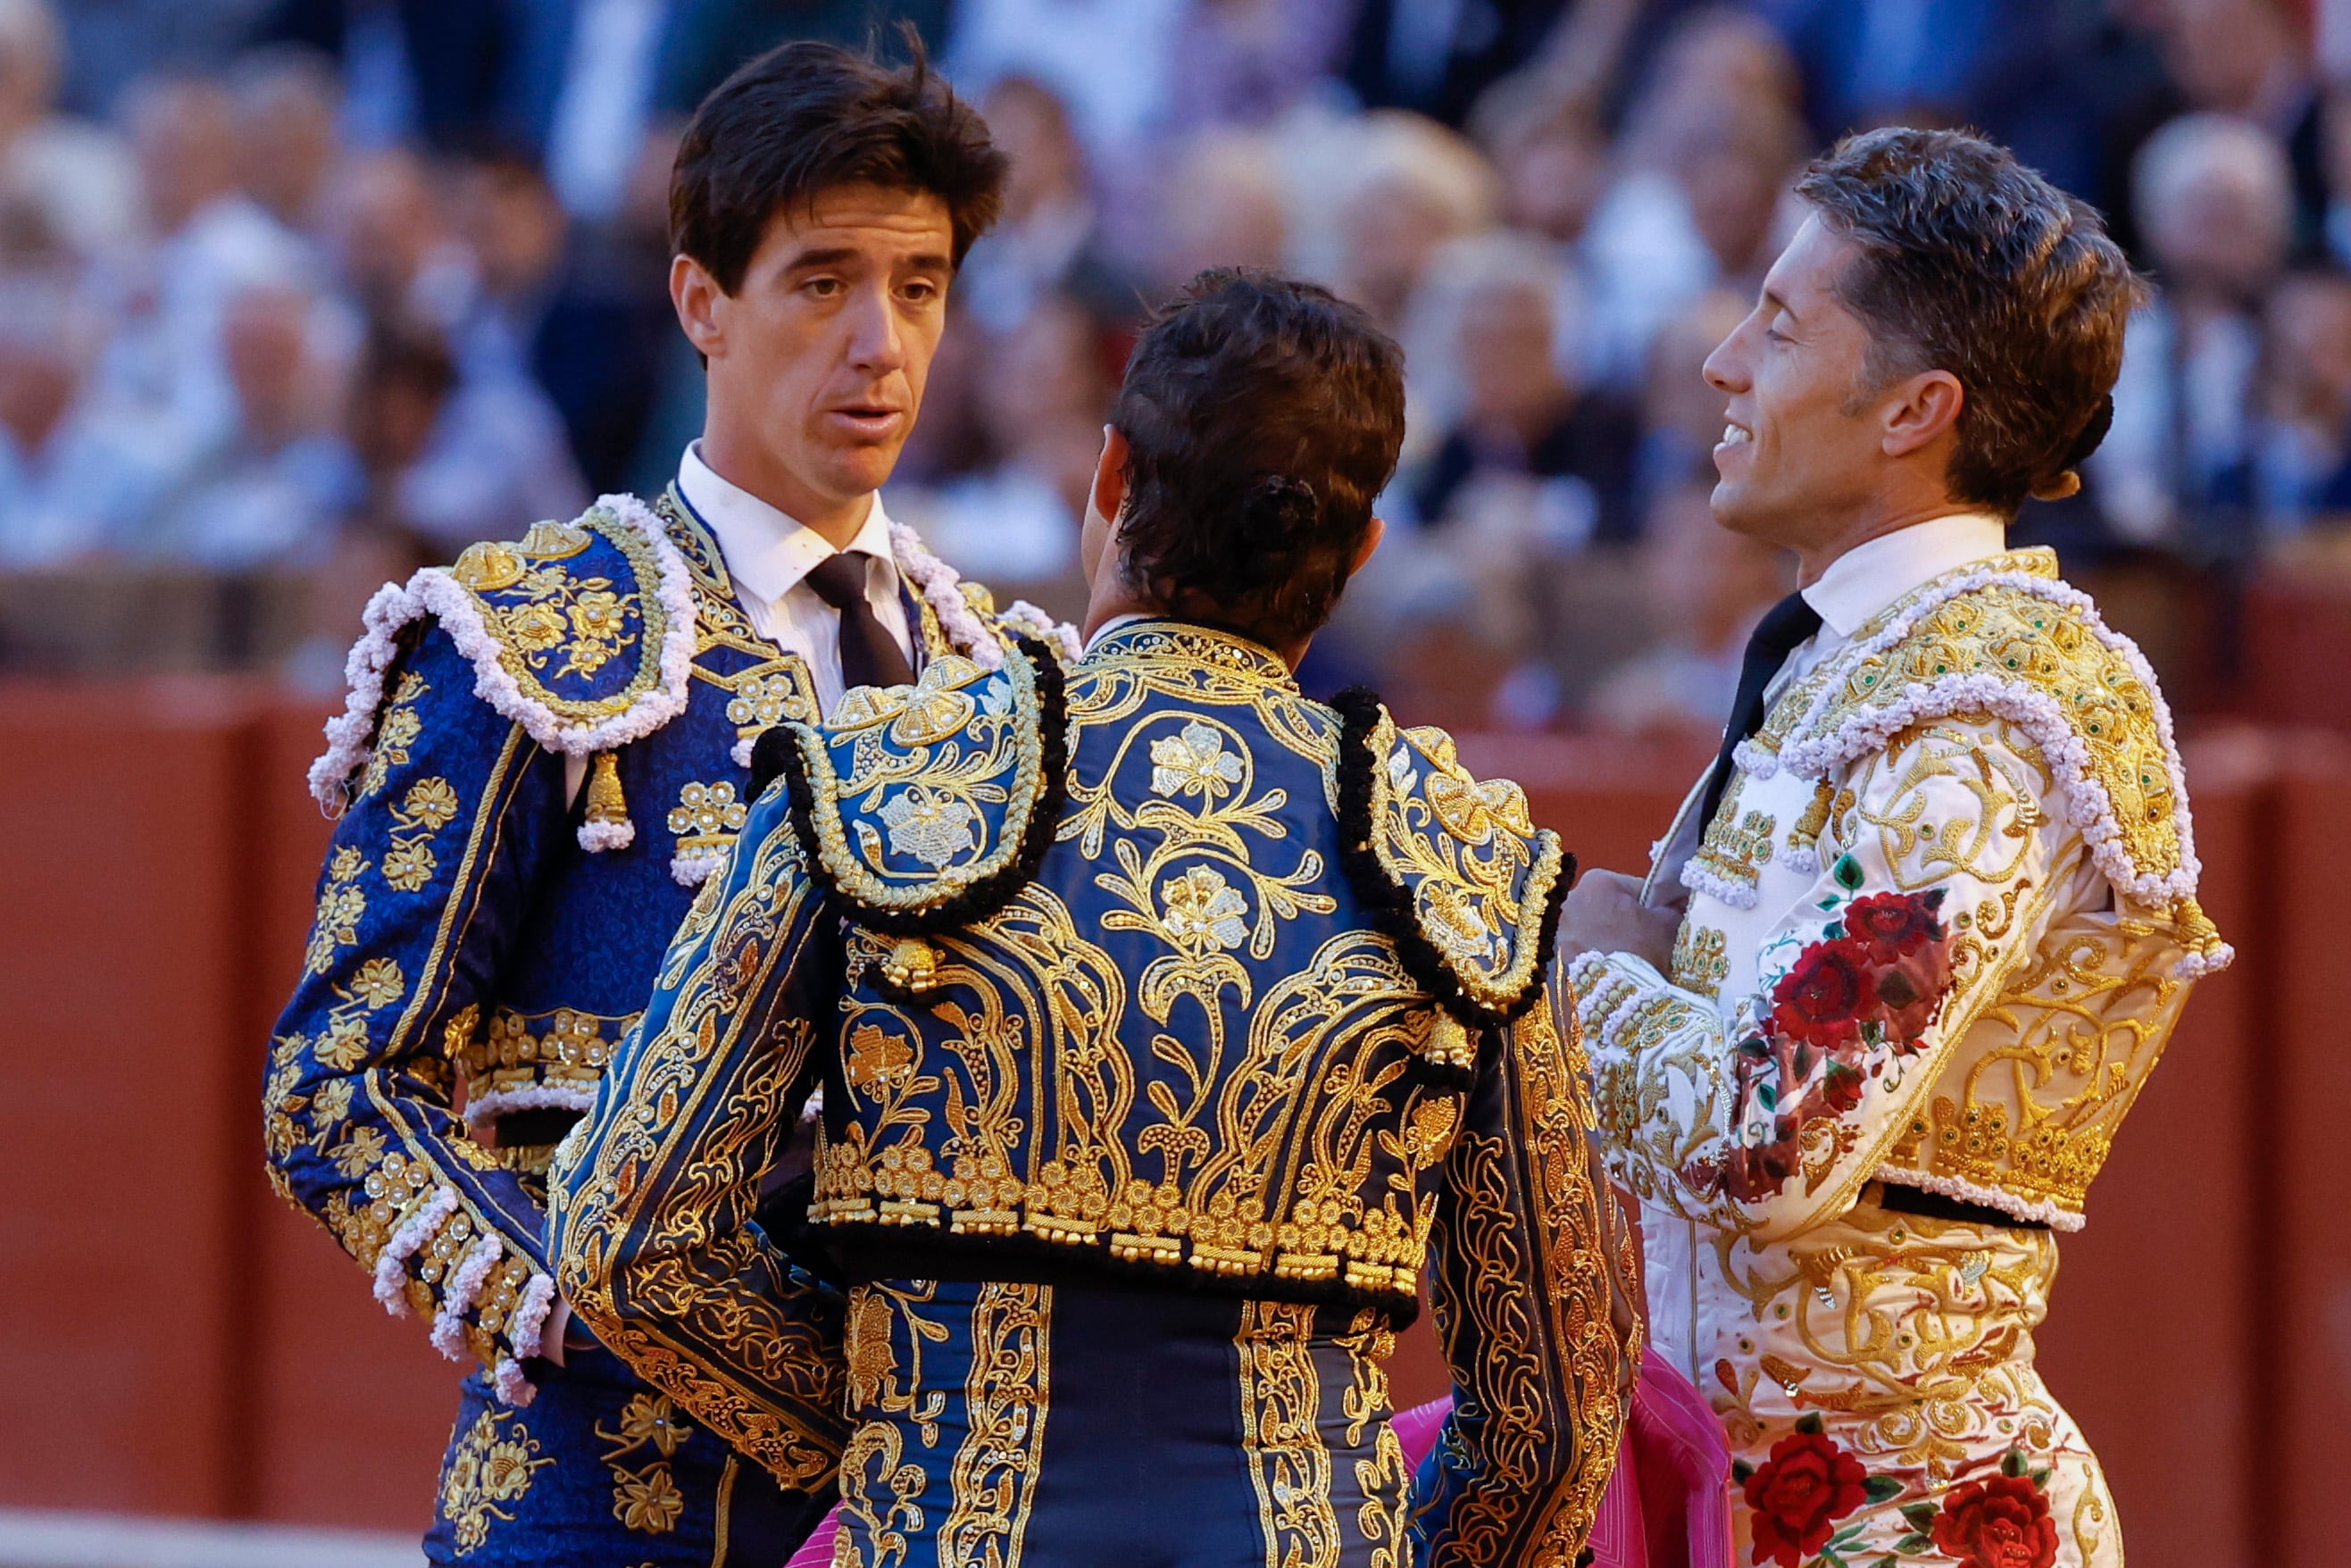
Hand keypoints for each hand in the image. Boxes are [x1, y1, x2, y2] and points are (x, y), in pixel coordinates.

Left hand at [1560, 869, 1680, 970]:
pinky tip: (1617, 966)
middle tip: (1649, 939)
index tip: (1663, 920)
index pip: (1635, 886)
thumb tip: (1679, 901)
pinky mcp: (1558, 954)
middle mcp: (1571, 899)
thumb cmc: (1646, 952)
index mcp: (1598, 882)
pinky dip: (1600, 952)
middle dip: (1629, 919)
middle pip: (1611, 904)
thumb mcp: (1668, 923)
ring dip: (1613, 935)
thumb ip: (1673, 906)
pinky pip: (1586, 945)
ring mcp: (1560, 928)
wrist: (1622, 998)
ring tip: (1633, 956)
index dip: (1654, 904)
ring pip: (1597, 925)